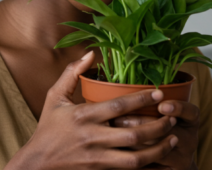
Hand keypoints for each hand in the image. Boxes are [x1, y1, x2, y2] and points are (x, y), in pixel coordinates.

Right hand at [5, 51, 179, 169]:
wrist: (37, 164)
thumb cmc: (48, 128)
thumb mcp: (55, 97)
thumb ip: (71, 73)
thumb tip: (90, 53)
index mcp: (83, 116)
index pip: (118, 106)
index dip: (141, 99)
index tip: (159, 92)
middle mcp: (92, 137)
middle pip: (133, 133)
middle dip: (158, 126)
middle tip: (172, 117)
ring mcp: (97, 157)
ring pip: (136, 157)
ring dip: (159, 148)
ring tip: (174, 138)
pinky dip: (148, 164)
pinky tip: (161, 157)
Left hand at [112, 99, 199, 169]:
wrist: (172, 162)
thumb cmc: (161, 128)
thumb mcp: (164, 113)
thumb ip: (152, 102)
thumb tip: (127, 85)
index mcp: (191, 120)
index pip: (190, 111)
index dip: (178, 108)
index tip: (162, 105)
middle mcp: (191, 139)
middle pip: (170, 131)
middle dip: (142, 123)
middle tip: (118, 118)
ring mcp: (184, 158)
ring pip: (160, 150)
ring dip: (134, 142)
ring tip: (113, 134)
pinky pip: (155, 167)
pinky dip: (137, 159)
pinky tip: (120, 152)